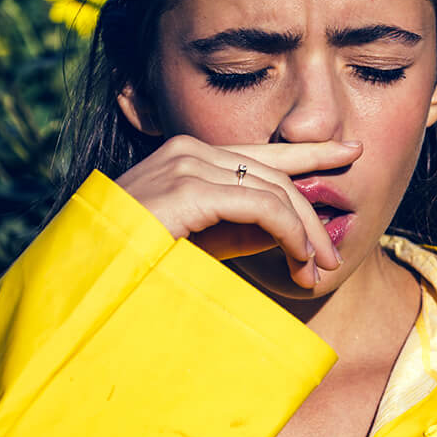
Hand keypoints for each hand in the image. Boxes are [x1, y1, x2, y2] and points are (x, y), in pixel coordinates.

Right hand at [114, 135, 361, 289]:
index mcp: (188, 158)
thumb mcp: (205, 243)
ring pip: (274, 190)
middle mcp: (187, 152)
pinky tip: (297, 260)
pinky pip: (260, 205)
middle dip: (310, 218)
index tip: (351, 152)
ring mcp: (184, 166)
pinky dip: (288, 233)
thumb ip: (245, 228)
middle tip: (329, 261)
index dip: (310, 152)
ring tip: (314, 272)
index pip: (261, 151)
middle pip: (274, 173)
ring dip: (303, 235)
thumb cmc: (140, 267)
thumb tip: (294, 229)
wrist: (86, 285)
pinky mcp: (186, 190)